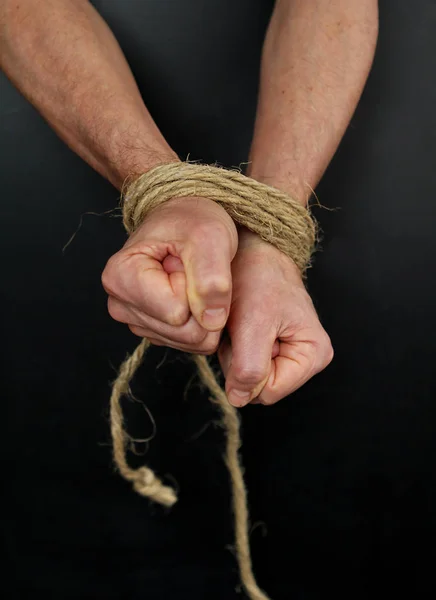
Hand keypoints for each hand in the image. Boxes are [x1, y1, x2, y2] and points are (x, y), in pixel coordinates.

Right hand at [102, 196, 237, 353]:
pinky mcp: (154, 331)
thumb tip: (212, 320)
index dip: (195, 287)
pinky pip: (192, 344)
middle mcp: (120, 303)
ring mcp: (136, 321)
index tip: (187, 260)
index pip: (176, 311)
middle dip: (203, 304)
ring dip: (205, 312)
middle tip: (195, 270)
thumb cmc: (193, 221)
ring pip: (190, 342)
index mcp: (121, 276)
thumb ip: (211, 276)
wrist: (188, 220)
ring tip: (194, 279)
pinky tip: (194, 294)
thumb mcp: (209, 236)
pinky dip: (203, 321)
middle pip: (183, 332)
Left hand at [218, 228, 332, 405]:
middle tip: (240, 326)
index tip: (245, 335)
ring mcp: (289, 352)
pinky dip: (233, 344)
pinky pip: (243, 361)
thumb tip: (240, 399)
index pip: (270, 392)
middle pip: (260, 387)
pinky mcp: (272, 345)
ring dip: (234, 351)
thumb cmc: (257, 277)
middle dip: (240, 360)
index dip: (246, 370)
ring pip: (248, 376)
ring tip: (239, 321)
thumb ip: (250, 366)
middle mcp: (307, 357)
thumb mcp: (254, 323)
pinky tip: (237, 323)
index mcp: (314, 354)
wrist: (250, 249)